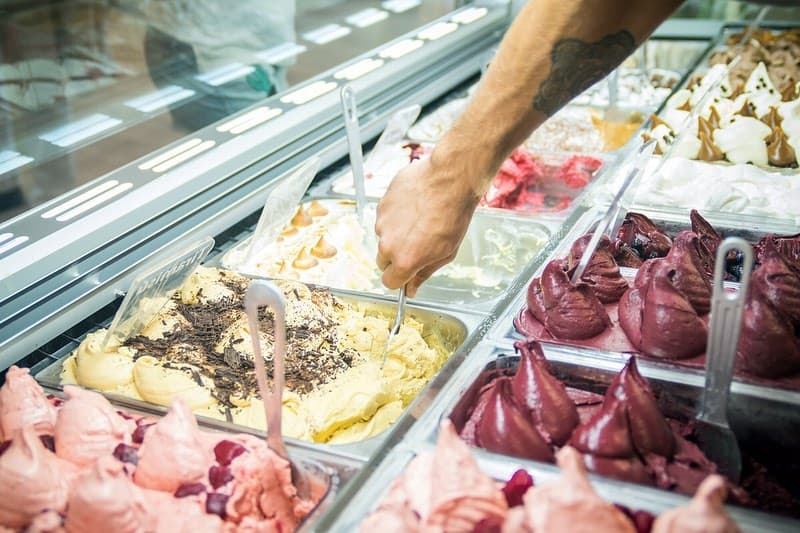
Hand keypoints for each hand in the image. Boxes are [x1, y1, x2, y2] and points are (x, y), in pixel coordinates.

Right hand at [375, 153, 481, 296]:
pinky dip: (396, 215)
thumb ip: (424, 273)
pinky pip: (385, 217)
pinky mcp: (381, 204)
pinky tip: (413, 206)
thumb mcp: (446, 253)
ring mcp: (382, 222)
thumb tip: (411, 289)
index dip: (400, 278)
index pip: (389, 282)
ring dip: (397, 233)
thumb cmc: (453, 215)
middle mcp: (388, 243)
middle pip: (383, 260)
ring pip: (384, 236)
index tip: (407, 273)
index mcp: (405, 260)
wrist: (450, 180)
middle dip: (396, 257)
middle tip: (417, 244)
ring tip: (419, 219)